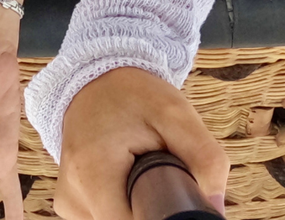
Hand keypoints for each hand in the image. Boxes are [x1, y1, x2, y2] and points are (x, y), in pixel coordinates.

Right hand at [56, 68, 227, 219]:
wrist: (96, 78)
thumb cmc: (134, 94)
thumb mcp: (175, 113)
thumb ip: (203, 158)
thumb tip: (215, 207)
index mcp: (93, 174)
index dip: (158, 214)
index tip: (170, 188)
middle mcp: (73, 196)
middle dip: (149, 208)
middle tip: (158, 173)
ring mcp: (69, 202)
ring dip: (135, 207)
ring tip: (140, 171)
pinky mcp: (71, 203)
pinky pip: (103, 216)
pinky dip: (122, 204)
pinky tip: (126, 179)